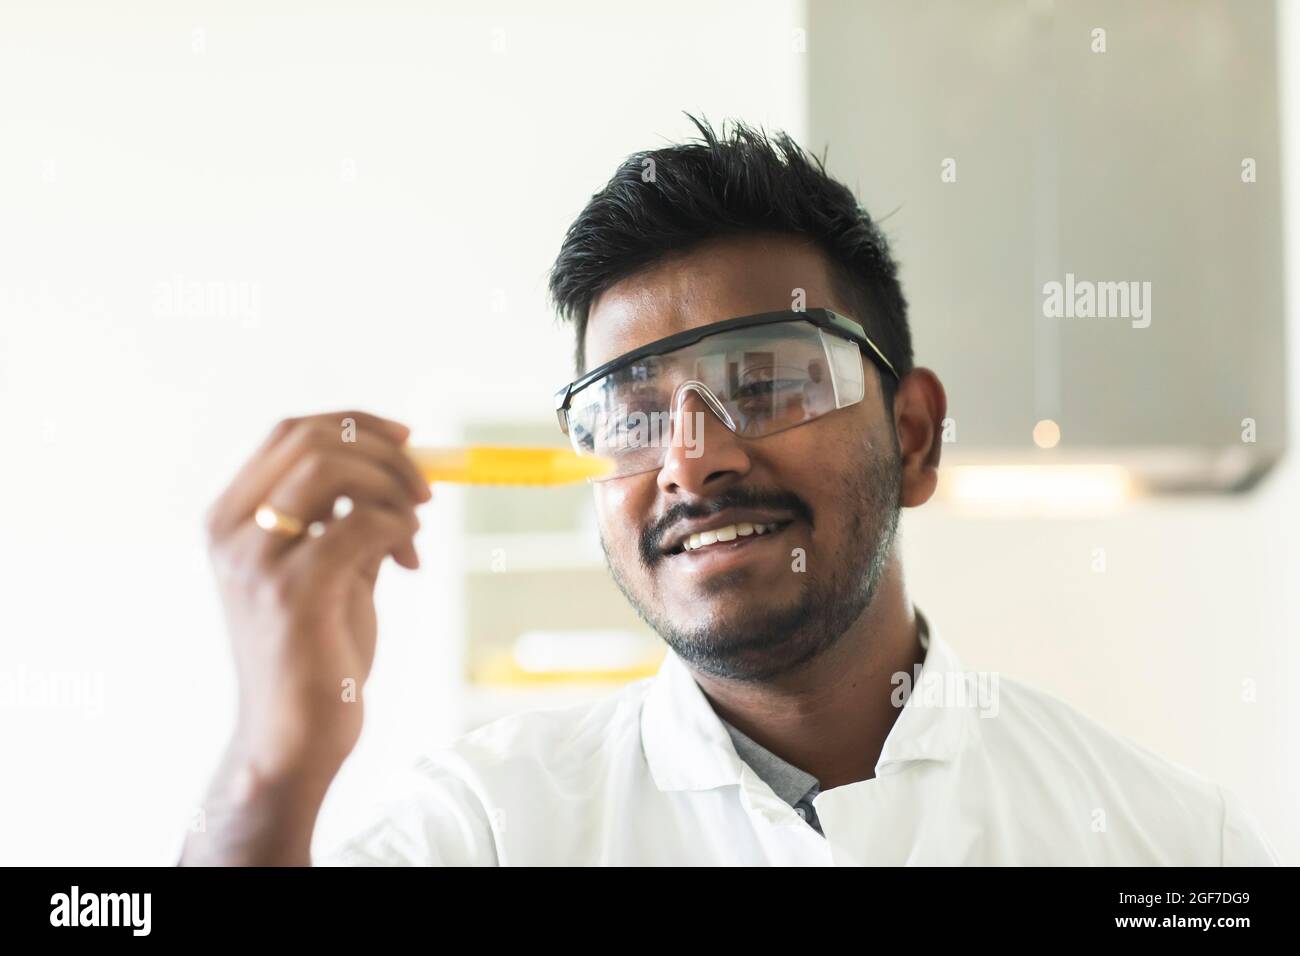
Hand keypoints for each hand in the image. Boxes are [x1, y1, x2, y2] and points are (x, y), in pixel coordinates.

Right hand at [203, 410, 431, 781]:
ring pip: (333, 470)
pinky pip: (362, 527)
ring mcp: (255, 561)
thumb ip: (347, 517)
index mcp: (230, 517)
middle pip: (312, 439)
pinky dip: (398, 531)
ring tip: (415, 528)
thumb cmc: (316, 652)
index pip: (289, 431)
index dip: (355, 422)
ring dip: (392, 487)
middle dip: (385, 452)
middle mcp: (231, 530)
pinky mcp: (291, 593)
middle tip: (424, 491)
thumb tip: (399, 463)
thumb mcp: (329, 568)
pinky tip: (408, 564)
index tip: (407, 440)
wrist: (293, 737)